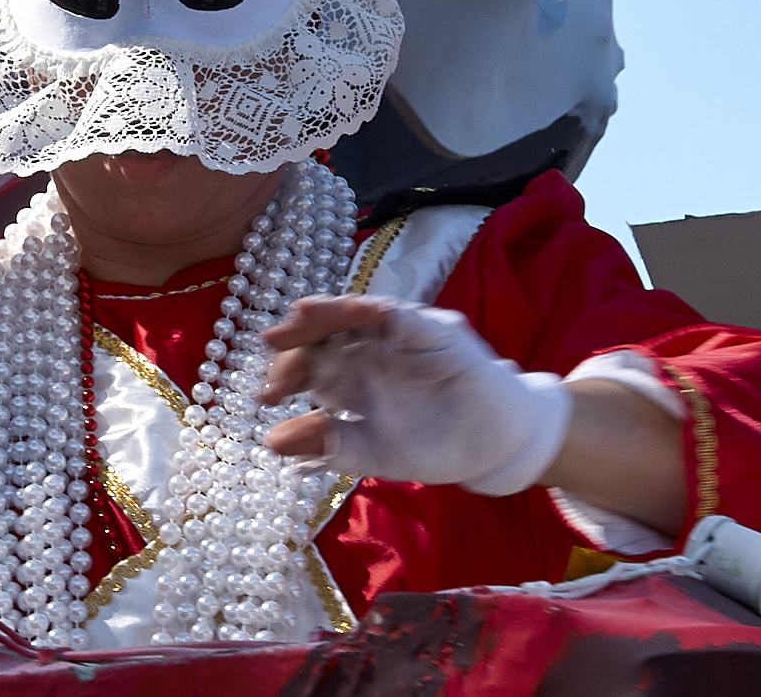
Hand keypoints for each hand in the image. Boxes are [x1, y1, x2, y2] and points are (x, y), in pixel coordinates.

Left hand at [262, 296, 572, 495]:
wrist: (495, 447)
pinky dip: (380, 311)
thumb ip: (329, 445)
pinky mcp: (433, 330)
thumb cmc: (432, 444)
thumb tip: (271, 442)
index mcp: (350, 379)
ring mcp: (399, 337)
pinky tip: (359, 309)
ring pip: (356, 315)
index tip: (265, 397)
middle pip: (324, 334)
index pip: (309, 365)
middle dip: (296, 336)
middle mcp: (368, 351)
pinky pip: (402, 315)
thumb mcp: (374, 451)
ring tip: (302, 313)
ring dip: (329, 311)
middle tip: (271, 342)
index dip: (285, 375)